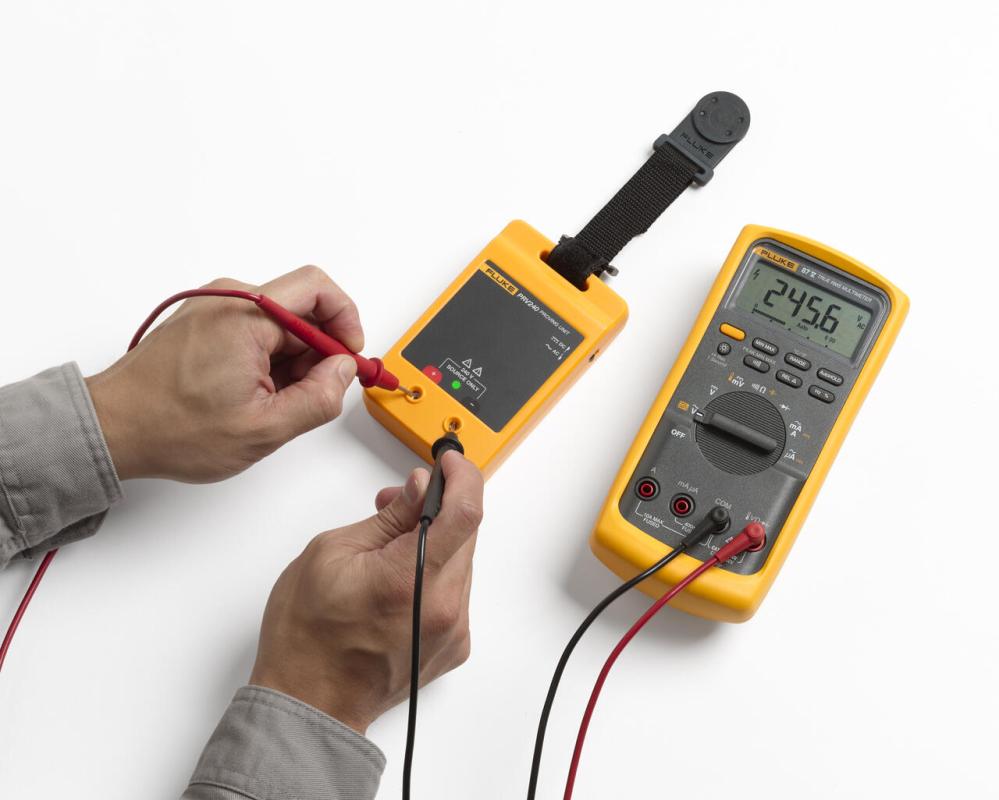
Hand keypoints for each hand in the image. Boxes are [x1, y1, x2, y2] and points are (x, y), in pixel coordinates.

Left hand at [85, 266, 364, 481]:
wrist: (112, 428)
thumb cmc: (171, 428)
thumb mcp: (263, 429)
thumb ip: (318, 398)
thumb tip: (344, 372)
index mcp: (245, 316)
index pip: (318, 290)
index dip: (346, 322)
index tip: (350, 357)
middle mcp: (228, 299)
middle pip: (301, 307)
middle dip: (320, 350)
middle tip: (317, 391)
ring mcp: (214, 307)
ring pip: (280, 323)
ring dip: (292, 360)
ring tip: (275, 402)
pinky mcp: (205, 321)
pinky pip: (255, 330)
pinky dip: (269, 359)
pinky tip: (256, 394)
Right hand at [249, 451, 483, 733]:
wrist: (309, 703)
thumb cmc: (307, 638)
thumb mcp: (332, 553)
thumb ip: (387, 517)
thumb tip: (418, 489)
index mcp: (409, 578)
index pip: (465, 511)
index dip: (463, 476)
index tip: (449, 462)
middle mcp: (441, 607)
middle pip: (466, 534)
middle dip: (439, 506)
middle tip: (401, 502)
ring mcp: (451, 629)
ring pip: (461, 561)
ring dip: (436, 541)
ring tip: (391, 544)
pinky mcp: (453, 644)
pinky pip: (456, 591)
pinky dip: (436, 572)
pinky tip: (401, 576)